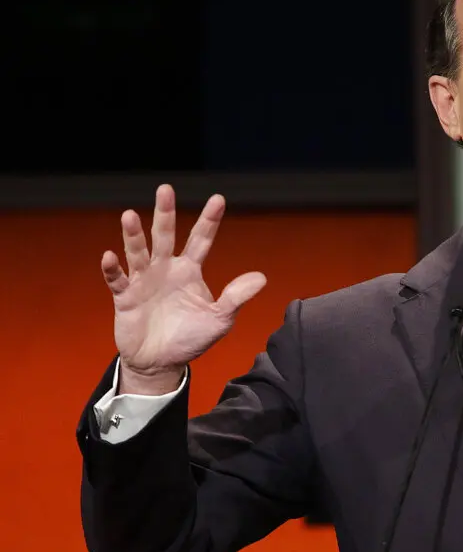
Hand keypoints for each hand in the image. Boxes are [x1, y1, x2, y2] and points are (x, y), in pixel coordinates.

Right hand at [101, 185, 265, 393]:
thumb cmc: (191, 338)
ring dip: (133, 235)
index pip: (201, 240)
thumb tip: (261, 277)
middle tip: (166, 189)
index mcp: (190, 271)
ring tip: (130, 215)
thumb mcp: (220, 319)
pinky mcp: (125, 298)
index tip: (219, 198)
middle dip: (166, 213)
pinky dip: (113, 269)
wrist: (162, 362)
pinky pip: (117, 280)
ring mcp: (143, 281)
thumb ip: (236, 297)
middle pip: (165, 236)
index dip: (209, 220)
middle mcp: (165, 269)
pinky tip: (110, 256)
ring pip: (138, 252)